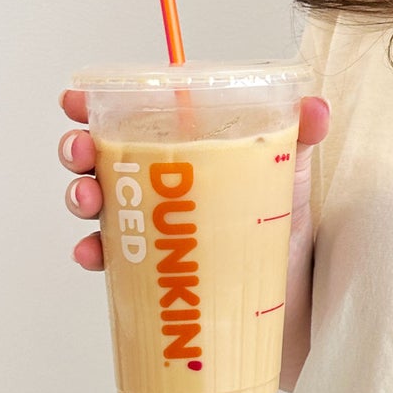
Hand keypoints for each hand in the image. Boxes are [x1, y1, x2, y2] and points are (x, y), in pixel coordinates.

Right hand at [57, 90, 329, 269]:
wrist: (289, 293)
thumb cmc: (280, 224)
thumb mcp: (291, 170)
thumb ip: (301, 135)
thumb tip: (315, 107)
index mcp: (183, 152)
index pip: (129, 120)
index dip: (93, 107)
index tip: (76, 100)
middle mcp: (157, 186)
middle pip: (100, 159)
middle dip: (78, 150)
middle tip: (82, 151)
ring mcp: (150, 226)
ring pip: (97, 205)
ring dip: (80, 196)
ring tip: (89, 199)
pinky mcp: (150, 267)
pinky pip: (111, 258)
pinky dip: (93, 253)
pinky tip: (94, 253)